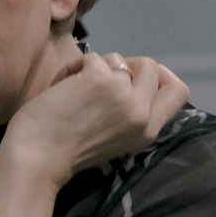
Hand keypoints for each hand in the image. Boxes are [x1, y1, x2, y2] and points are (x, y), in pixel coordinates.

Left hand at [0, 52, 189, 187]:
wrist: (36, 159)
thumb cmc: (66, 150)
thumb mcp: (115, 137)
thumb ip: (131, 112)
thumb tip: (131, 74)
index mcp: (148, 131)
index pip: (179, 91)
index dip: (161, 76)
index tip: (135, 78)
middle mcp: (141, 113)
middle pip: (153, 67)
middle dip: (126, 65)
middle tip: (101, 80)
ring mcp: (123, 95)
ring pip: (120, 58)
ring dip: (96, 67)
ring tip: (75, 88)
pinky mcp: (99, 80)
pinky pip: (92, 57)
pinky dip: (73, 67)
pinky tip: (59, 87)